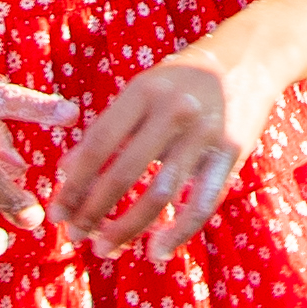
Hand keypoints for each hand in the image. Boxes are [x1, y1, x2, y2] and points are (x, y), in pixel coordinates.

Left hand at [48, 47, 266, 260]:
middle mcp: (174, 111)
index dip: (73, 184)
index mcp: (144, 91)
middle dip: (93, 212)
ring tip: (105, 248)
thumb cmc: (182, 80)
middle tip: (74, 236)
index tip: (56, 212)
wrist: (250, 56)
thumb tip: (66, 173)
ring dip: (127, 228)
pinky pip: (202, 203)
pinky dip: (178, 233)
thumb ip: (106, 129)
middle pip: (124, 173)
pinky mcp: (231, 153)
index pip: (98, 145)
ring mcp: (205, 133)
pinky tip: (157, 250)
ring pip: (159, 194)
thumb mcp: (141, 90)